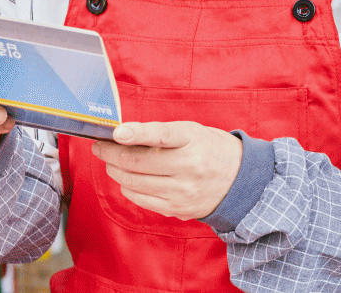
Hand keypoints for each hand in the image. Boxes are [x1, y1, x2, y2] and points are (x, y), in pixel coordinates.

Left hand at [91, 121, 242, 220]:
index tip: (116, 133)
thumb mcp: (194, 132)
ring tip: (111, 162)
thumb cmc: (212, 150)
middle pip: (138, 163)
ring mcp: (182, 191)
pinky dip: (128, 187)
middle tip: (100, 147)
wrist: (240, 181)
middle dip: (111, 153)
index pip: (162, 136)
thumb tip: (123, 136)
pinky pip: (141, 198)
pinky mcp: (176, 208)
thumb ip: (161, 133)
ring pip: (134, 182)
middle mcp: (189, 167)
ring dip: (115, 170)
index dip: (137, 133)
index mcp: (194, 141)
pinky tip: (128, 179)